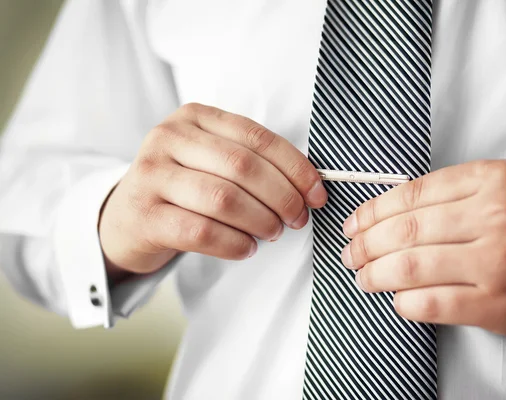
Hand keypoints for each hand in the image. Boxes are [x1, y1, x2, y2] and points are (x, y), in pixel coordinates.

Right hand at [100, 103, 326, 281]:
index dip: (295, 167)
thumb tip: (308, 187)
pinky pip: (201, 230)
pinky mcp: (144, 214)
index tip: (317, 194)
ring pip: (223, 198)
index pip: (257, 137)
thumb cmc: (182, 188)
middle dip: (282, 197)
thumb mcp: (210, 159)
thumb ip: (251, 161)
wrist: (126, 218)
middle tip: (297, 219)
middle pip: (243, 167)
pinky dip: (234, 243)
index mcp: (194, 117)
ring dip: (260, 221)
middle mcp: (169, 137)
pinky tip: (247, 247)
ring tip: (271, 232)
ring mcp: (151, 174)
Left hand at [341, 160, 505, 342]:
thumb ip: (455, 191)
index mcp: (492, 180)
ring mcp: (496, 262)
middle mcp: (494, 217)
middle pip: (406, 230)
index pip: (413, 193)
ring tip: (364, 277)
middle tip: (351, 253)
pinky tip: (397, 299)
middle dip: (366, 244)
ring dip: (376, 273)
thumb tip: (392, 208)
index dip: (373, 210)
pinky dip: (405, 302)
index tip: (355, 223)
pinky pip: (433, 302)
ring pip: (412, 266)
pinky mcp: (497, 304)